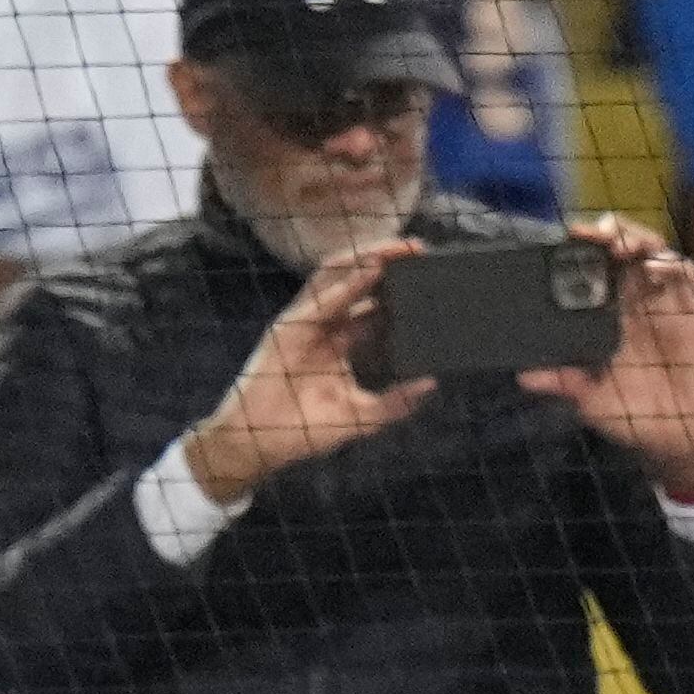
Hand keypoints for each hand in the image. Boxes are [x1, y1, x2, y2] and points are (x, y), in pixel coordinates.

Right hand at [181, 239, 434, 504]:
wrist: (262, 445)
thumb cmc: (306, 431)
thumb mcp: (363, 417)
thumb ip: (396, 402)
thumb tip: (432, 384)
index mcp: (342, 340)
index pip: (375, 302)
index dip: (400, 287)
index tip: (431, 275)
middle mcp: (325, 325)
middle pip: (358, 279)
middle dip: (388, 261)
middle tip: (420, 249)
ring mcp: (304, 323)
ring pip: (337, 276)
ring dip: (368, 258)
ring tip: (400, 248)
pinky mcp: (287, 328)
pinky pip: (319, 299)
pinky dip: (346, 285)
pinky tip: (372, 272)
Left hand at [521, 216, 693, 495]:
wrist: (676, 437)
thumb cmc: (633, 415)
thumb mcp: (590, 399)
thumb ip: (563, 382)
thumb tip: (524, 376)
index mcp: (609, 315)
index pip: (596, 268)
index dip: (583, 248)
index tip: (565, 239)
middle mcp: (636, 303)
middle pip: (624, 248)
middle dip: (608, 232)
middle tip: (587, 233)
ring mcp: (665, 305)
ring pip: (654, 253)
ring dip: (637, 240)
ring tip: (618, 244)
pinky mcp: (692, 313)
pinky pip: (685, 277)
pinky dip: (671, 266)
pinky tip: (653, 268)